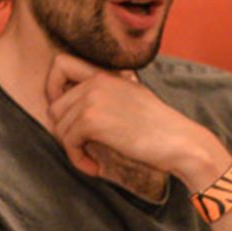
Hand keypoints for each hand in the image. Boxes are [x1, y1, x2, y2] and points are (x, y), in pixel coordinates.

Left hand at [45, 53, 230, 189]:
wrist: (178, 140)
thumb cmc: (159, 126)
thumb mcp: (131, 96)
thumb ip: (105, 94)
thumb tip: (76, 110)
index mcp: (105, 73)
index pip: (59, 64)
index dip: (53, 88)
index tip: (66, 112)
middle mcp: (96, 81)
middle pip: (54, 106)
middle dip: (65, 131)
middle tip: (84, 146)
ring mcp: (92, 99)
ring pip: (58, 127)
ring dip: (73, 149)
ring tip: (92, 158)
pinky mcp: (92, 120)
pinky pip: (68, 143)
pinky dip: (78, 160)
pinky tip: (95, 167)